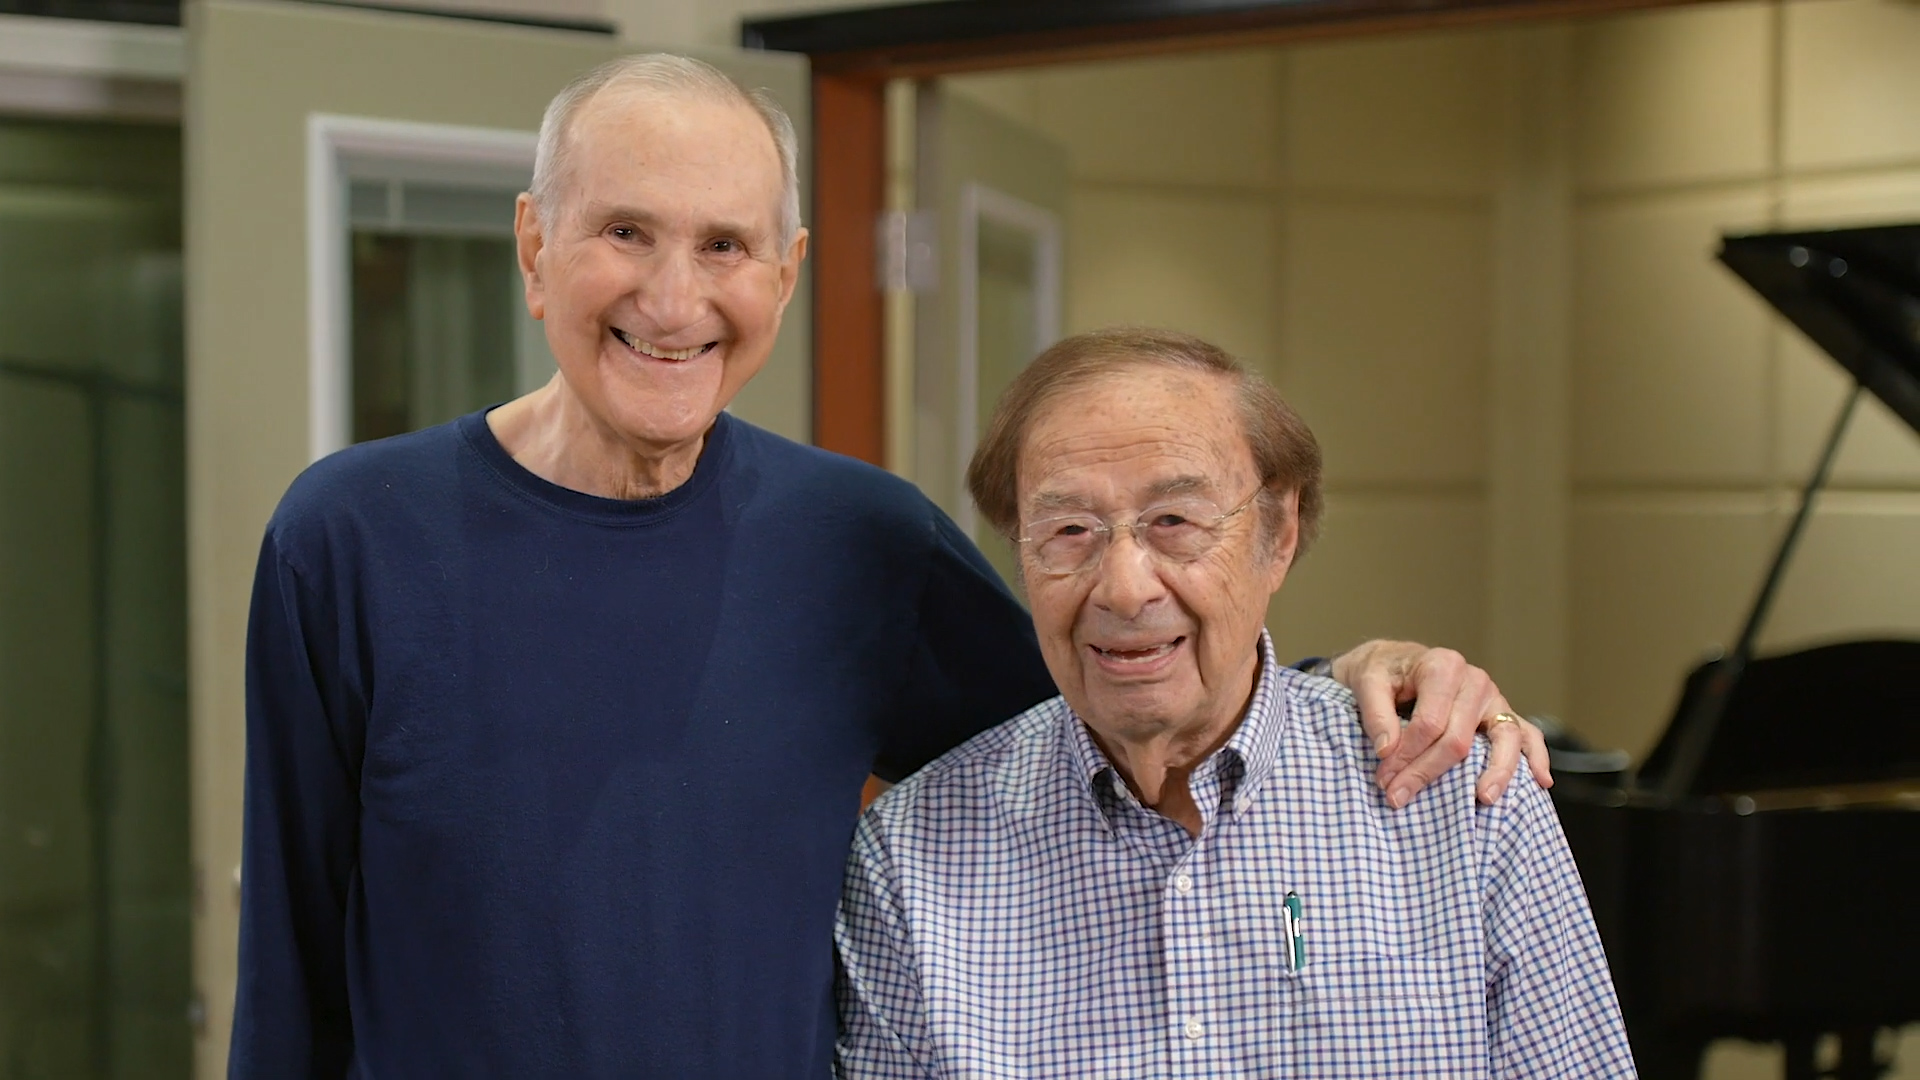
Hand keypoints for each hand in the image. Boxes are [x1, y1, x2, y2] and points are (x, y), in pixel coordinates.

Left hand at [1329, 640, 1552, 808]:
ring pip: (1504, 738)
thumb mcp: (1367, 682)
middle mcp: (1474, 680)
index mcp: (1442, 667)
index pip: (1429, 723)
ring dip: (1495, 771)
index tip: (1384, 780)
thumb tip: (1388, 749)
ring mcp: (1493, 698)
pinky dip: (1537, 757)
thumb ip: (1375, 714)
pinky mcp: (1502, 714)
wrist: (1393, 663)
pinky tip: (1541, 781)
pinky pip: (1528, 735)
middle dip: (1426, 772)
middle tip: (1398, 797)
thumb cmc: (1382, 673)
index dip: (1405, 756)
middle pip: (1458, 738)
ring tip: (1483, 798)